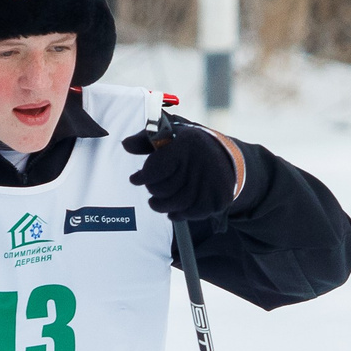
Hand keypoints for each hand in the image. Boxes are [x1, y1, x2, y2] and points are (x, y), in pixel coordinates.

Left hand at [122, 123, 238, 219]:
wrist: (225, 157)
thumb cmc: (188, 146)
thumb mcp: (168, 135)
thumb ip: (145, 140)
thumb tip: (125, 144)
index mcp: (186, 142)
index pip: (155, 168)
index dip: (141, 177)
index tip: (135, 179)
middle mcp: (201, 160)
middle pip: (164, 188)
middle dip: (153, 191)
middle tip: (150, 191)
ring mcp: (212, 181)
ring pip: (177, 204)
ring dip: (162, 207)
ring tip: (156, 203)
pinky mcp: (219, 197)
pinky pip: (192, 213)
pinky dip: (178, 215)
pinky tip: (173, 211)